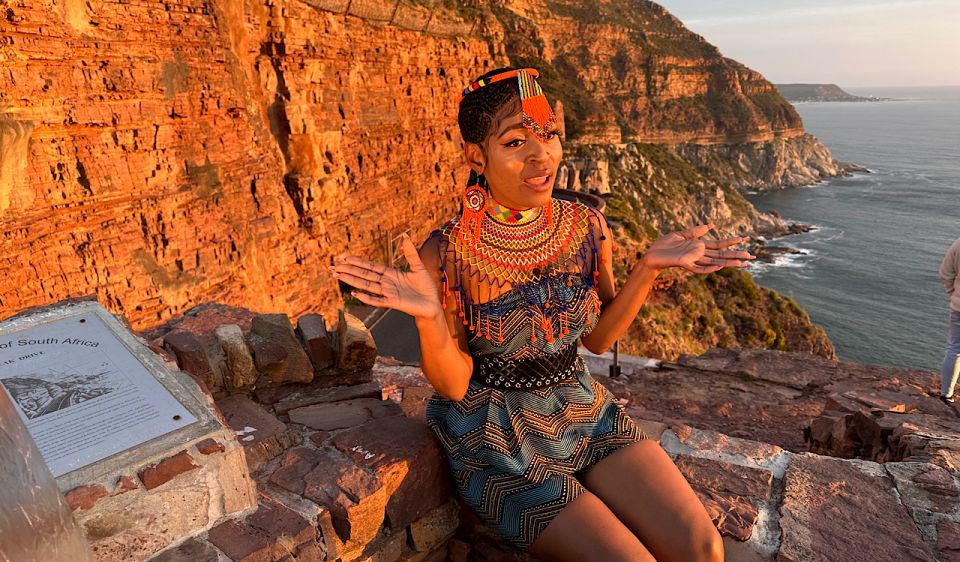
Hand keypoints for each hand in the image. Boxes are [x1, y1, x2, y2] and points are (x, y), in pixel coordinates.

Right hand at [329, 233, 443, 319]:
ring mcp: (388, 293)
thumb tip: (405, 236)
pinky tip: (355, 294)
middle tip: (332, 267)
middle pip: (364, 275)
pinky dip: (366, 298)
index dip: (357, 262)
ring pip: (366, 285)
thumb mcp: (418, 267)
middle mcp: (386, 283)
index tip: (344, 257)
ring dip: (352, 281)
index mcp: (390, 274)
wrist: (432, 304)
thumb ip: (410, 253)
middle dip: (348, 270)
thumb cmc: (425, 287)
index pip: (370, 266)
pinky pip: (377, 300)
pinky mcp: (393, 302)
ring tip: (338, 276)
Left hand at [642, 224, 754, 273]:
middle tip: (752, 257)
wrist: (650, 254)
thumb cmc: (663, 245)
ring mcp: (693, 259)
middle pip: (722, 255)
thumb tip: (711, 225)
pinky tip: (719, 267)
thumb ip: (696, 231)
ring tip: (742, 264)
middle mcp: (699, 254)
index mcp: (699, 246)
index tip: (746, 239)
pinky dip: (709, 268)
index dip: (732, 242)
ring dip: (728, 263)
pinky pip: (699, 268)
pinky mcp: (684, 263)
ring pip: (714, 263)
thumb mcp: (681, 234)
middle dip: (736, 255)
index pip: (720, 245)